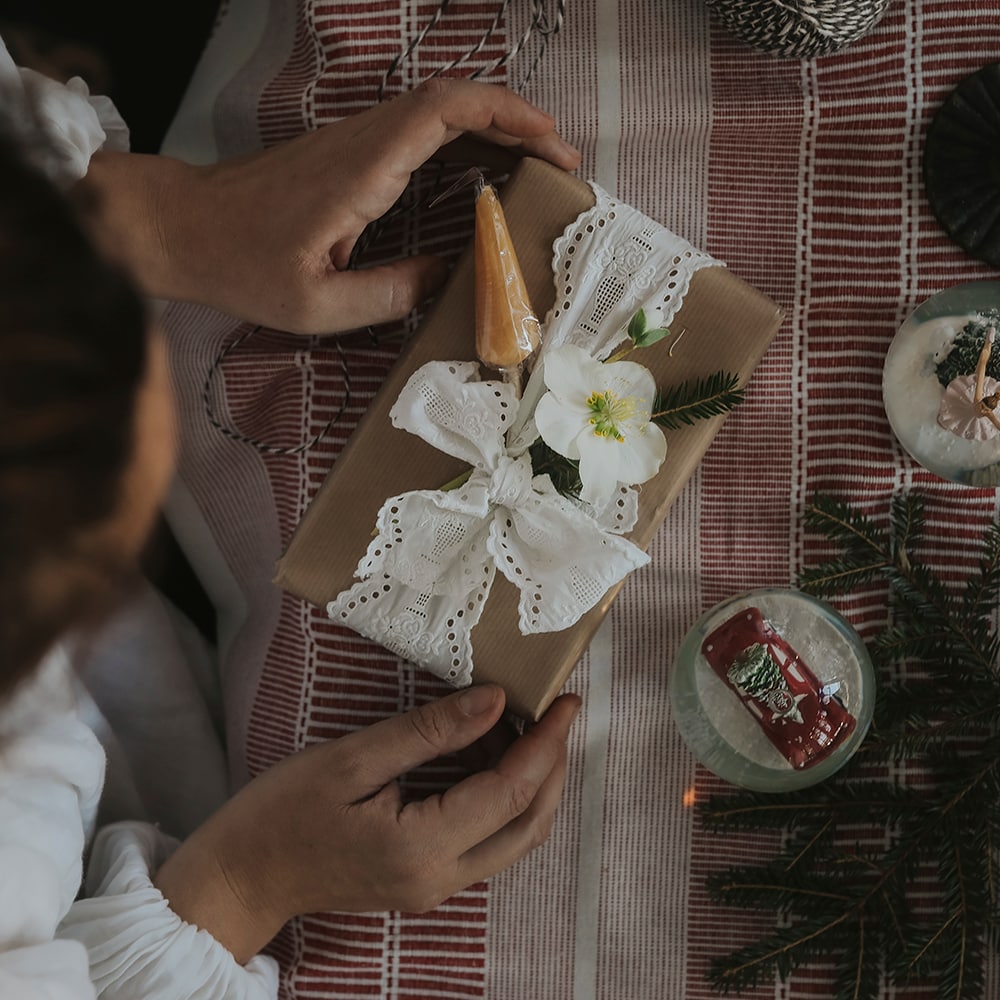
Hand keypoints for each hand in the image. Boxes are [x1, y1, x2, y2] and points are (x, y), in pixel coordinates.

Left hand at [83, 79, 580, 332]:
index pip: (444, 112)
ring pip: (438, 110)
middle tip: (560, 162)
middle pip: (452, 101)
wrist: (185, 227)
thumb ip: (389, 293)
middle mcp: (363, 142)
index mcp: (362, 170)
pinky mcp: (350, 153)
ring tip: (536, 166)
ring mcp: (356, 141)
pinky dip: (462, 140)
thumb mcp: (319, 304)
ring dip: (493, 128)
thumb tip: (448, 279)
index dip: (505, 116)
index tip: (550, 141)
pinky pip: (419, 129)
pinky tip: (483, 170)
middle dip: (515, 121)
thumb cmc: (243, 266)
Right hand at [153, 684, 580, 962]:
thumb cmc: (282, 812)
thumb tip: (495, 700)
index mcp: (422, 848)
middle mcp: (441, 879)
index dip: (545, 744)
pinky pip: (488, 842)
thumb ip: (429, 731)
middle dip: (553, 766)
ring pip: (514, 839)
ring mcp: (436, 887)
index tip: (566, 700)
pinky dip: (505, 800)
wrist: (241, 878)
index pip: (510, 793)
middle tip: (557, 712)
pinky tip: (489, 756)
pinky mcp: (426, 882)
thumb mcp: (352, 759)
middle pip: (529, 825)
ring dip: (532, 784)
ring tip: (527, 727)